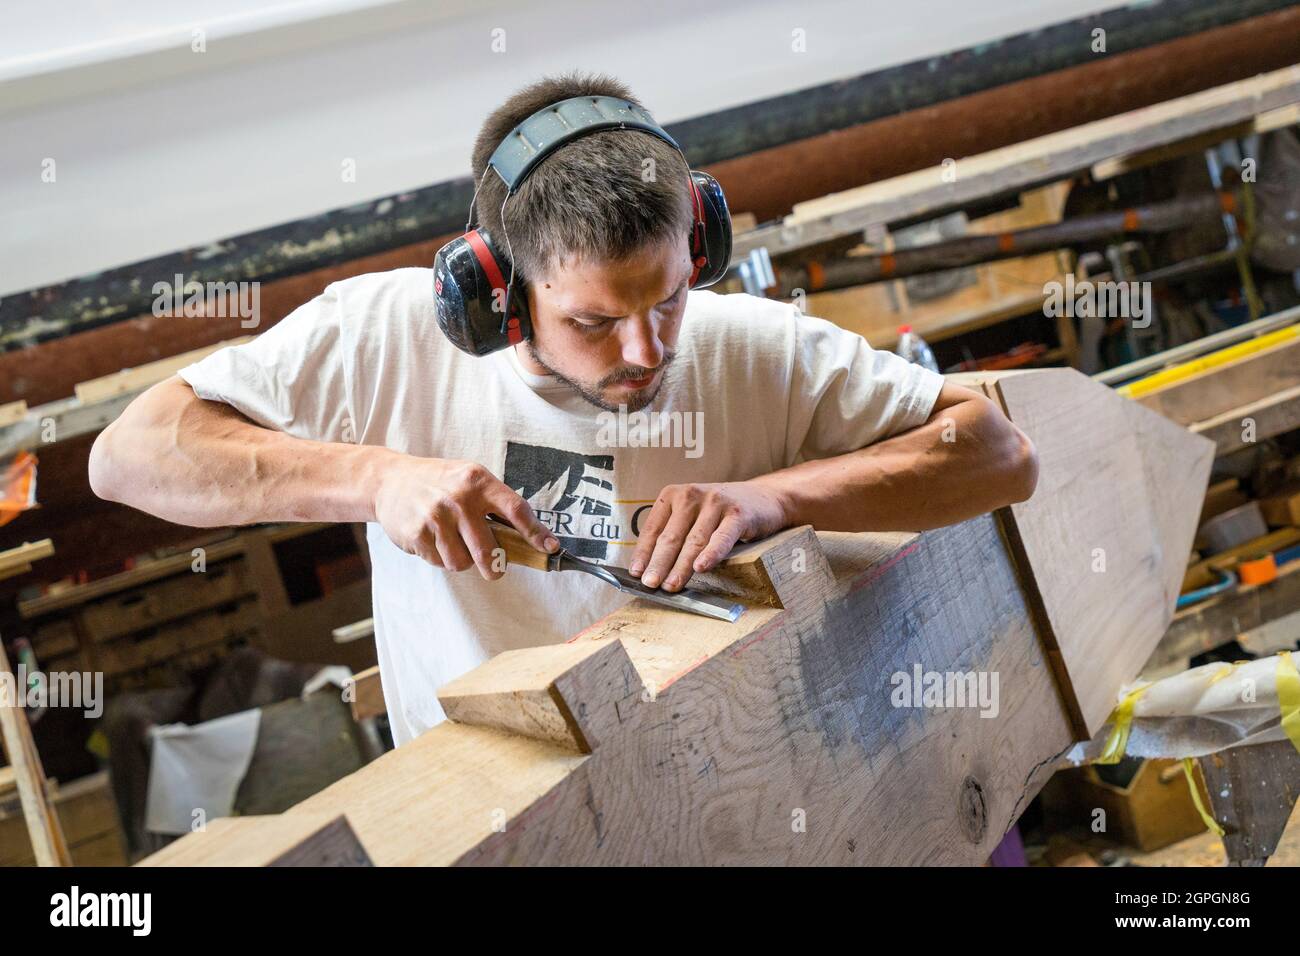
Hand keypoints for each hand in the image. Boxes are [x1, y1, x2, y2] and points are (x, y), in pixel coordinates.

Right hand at [373, 455, 556, 578]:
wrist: (390, 480)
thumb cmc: (440, 482)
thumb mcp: (469, 479)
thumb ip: (495, 504)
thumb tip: (529, 538)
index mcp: (478, 481)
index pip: (516, 509)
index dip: (536, 532)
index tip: (550, 547)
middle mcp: (459, 498)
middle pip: (489, 551)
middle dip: (494, 567)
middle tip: (494, 570)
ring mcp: (436, 517)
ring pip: (463, 563)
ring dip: (462, 561)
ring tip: (453, 543)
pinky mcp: (417, 533)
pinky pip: (440, 563)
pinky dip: (440, 559)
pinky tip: (433, 540)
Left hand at [629, 481, 788, 590]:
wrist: (764, 498)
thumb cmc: (720, 513)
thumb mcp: (691, 516)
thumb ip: (673, 534)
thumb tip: (650, 569)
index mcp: (673, 495)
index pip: (652, 528)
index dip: (643, 553)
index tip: (636, 574)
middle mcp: (691, 495)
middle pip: (671, 536)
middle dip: (659, 563)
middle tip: (651, 584)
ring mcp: (715, 502)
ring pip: (694, 541)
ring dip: (681, 566)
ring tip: (671, 586)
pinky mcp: (738, 513)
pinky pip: (722, 538)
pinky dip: (711, 554)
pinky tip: (701, 568)